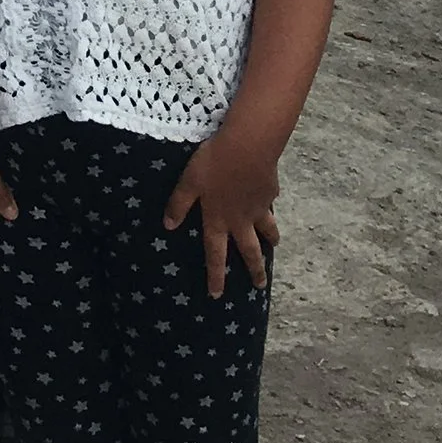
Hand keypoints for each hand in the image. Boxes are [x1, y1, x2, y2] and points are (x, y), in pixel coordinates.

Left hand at [164, 128, 278, 294]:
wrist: (248, 146)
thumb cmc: (214, 163)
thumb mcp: (189, 182)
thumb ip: (179, 203)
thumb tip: (168, 226)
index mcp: (218, 219)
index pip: (215, 254)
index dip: (215, 275)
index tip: (217, 295)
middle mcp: (240, 219)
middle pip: (249, 251)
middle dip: (254, 270)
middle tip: (260, 286)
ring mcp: (258, 207)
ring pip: (267, 231)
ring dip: (270, 241)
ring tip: (273, 247)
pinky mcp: (269, 192)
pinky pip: (270, 205)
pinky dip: (271, 208)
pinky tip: (271, 203)